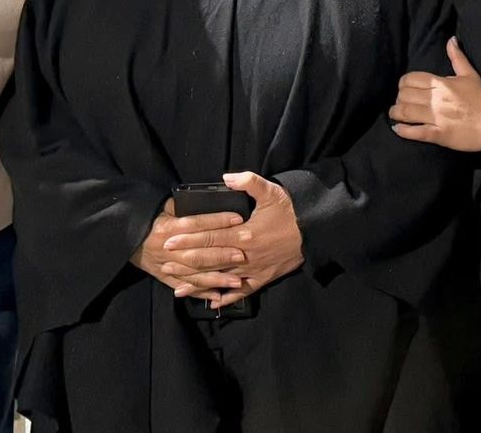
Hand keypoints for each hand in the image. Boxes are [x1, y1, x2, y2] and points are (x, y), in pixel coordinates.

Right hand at [131, 198, 246, 305]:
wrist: (124, 236)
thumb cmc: (150, 218)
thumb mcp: (165, 206)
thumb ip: (185, 206)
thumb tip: (210, 201)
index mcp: (168, 227)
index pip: (198, 224)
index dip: (218, 221)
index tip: (238, 219)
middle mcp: (168, 248)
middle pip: (199, 252)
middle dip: (222, 255)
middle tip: (243, 255)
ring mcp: (166, 265)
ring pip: (195, 274)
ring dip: (217, 279)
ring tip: (237, 281)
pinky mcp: (164, 277)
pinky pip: (185, 286)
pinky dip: (201, 292)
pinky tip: (217, 295)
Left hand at [161, 172, 303, 307]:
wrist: (315, 230)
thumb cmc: (291, 209)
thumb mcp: (271, 190)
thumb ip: (248, 182)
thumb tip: (227, 178)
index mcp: (244, 233)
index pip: (210, 236)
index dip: (188, 238)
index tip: (169, 240)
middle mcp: (245, 255)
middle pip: (210, 259)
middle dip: (186, 261)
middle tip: (165, 262)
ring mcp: (254, 269)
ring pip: (221, 279)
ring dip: (199, 283)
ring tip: (178, 288)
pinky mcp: (264, 278)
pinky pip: (242, 292)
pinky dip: (226, 298)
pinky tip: (212, 301)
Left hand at [389, 37, 480, 151]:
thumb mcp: (470, 74)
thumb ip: (457, 57)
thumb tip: (451, 40)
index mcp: (442, 83)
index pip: (411, 79)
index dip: (403, 83)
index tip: (405, 88)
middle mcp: (436, 99)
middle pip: (405, 96)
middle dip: (399, 98)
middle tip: (401, 102)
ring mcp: (436, 118)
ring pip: (406, 113)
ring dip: (396, 113)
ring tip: (395, 114)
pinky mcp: (438, 135)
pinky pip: (414, 132)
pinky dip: (403, 130)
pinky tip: (398, 128)